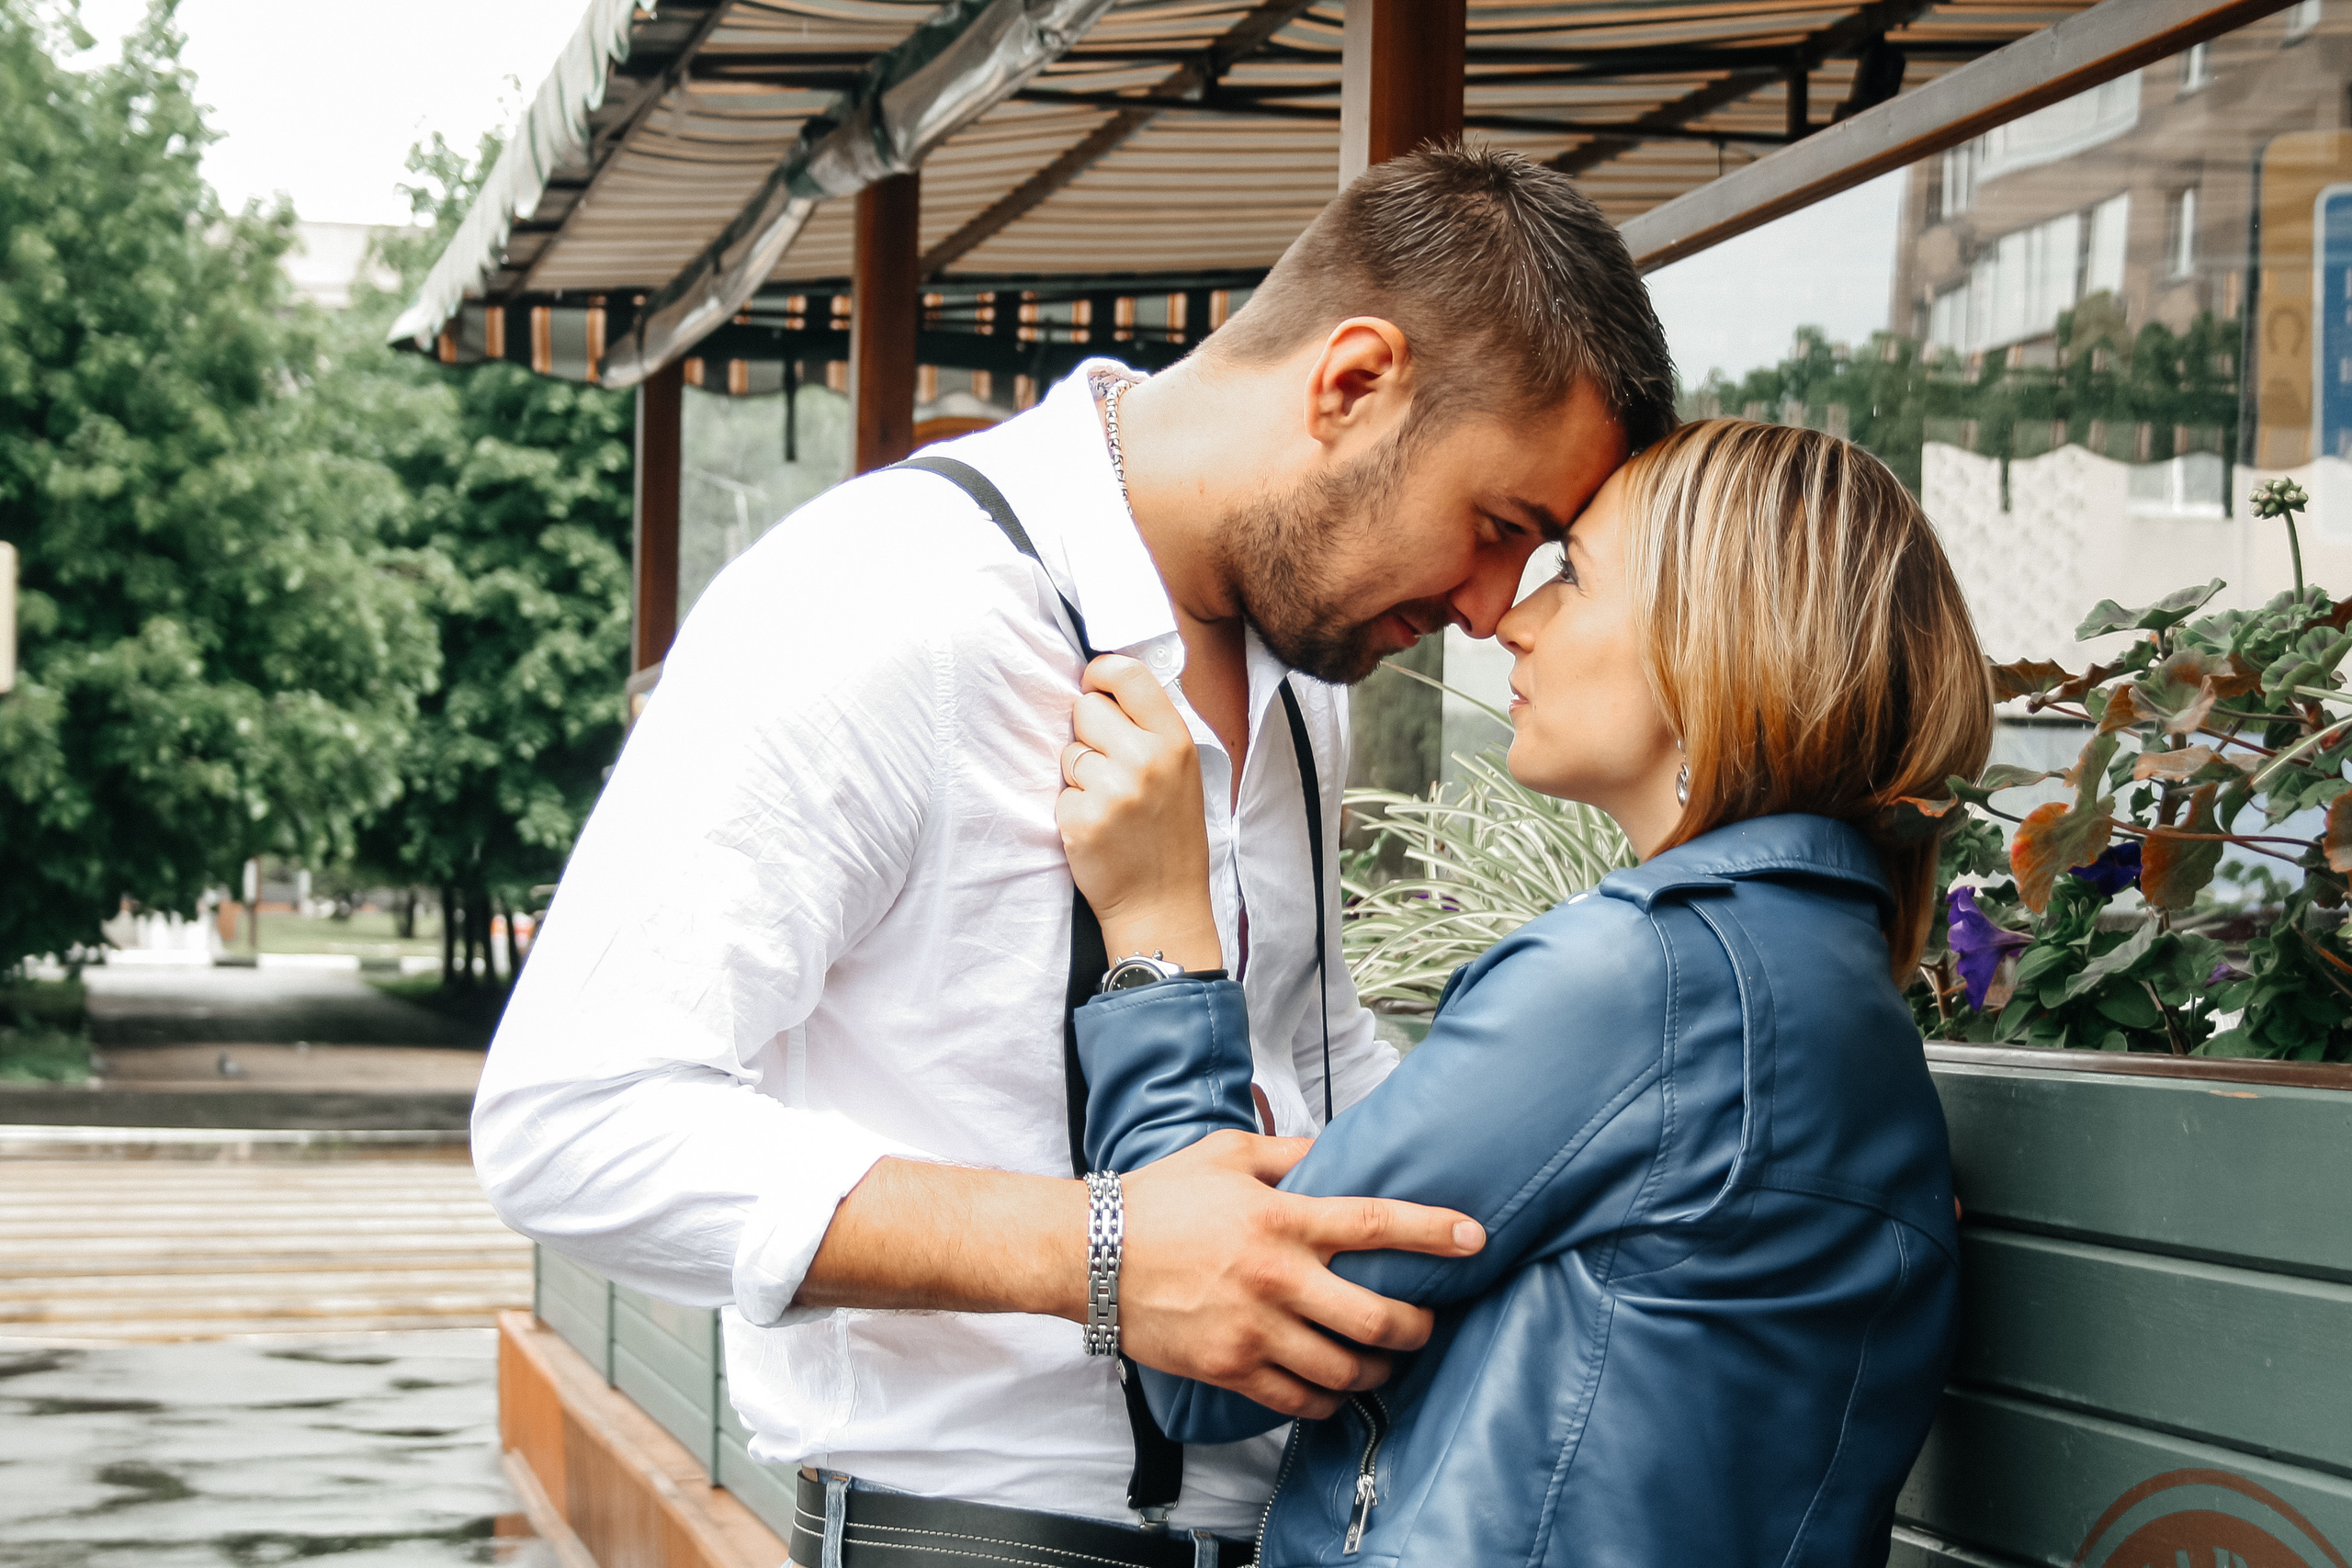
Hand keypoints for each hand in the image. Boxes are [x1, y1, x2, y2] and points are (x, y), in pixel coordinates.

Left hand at [1056, 655, 1219, 967]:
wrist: (1163, 905)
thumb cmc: (1170, 837)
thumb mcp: (1181, 773)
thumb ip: (1150, 729)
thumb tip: (1104, 687)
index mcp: (1174, 741)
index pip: (1128, 673)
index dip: (1100, 674)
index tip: (1093, 688)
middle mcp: (1146, 759)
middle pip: (1086, 708)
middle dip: (1088, 733)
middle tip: (1110, 769)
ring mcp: (1113, 790)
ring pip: (1068, 752)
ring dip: (1079, 776)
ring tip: (1110, 805)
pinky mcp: (1083, 819)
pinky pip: (1060, 793)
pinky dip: (1072, 810)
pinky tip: (1099, 830)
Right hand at [1118, 1131, 1485, 1417]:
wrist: (1091, 1253)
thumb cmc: (1158, 1198)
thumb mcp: (1226, 1154)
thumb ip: (1287, 1153)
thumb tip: (1335, 1150)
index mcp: (1281, 1218)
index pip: (1376, 1224)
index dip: (1434, 1232)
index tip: (1475, 1238)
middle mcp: (1277, 1277)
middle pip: (1376, 1317)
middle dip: (1417, 1327)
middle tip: (1425, 1323)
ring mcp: (1254, 1329)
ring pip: (1344, 1369)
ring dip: (1377, 1370)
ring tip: (1383, 1361)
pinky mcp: (1230, 1368)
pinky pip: (1298, 1400)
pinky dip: (1328, 1399)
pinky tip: (1336, 1388)